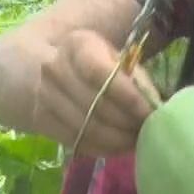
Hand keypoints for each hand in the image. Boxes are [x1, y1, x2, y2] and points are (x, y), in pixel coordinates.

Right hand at [35, 28, 160, 156]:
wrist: (39, 68)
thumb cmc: (90, 61)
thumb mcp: (113, 57)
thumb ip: (135, 77)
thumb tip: (155, 107)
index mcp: (77, 45)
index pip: (100, 74)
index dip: (128, 97)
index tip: (149, 113)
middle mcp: (55, 69)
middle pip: (96, 106)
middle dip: (127, 123)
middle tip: (148, 132)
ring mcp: (44, 97)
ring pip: (88, 129)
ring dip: (118, 140)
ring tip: (137, 140)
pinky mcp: (41, 121)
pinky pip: (78, 142)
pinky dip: (103, 149)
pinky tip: (119, 147)